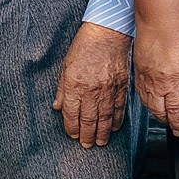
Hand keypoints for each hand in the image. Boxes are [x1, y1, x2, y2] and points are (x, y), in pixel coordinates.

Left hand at [54, 22, 131, 148]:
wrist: (107, 33)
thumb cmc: (85, 46)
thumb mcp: (65, 66)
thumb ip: (62, 89)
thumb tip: (58, 107)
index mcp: (75, 86)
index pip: (72, 114)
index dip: (71, 128)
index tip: (72, 135)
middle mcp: (91, 91)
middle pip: (89, 120)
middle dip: (87, 136)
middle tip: (87, 145)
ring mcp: (108, 90)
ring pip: (105, 118)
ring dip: (103, 133)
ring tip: (101, 142)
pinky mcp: (121, 86)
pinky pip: (119, 108)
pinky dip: (117, 120)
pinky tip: (115, 128)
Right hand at [134, 15, 178, 135]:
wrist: (160, 18)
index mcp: (174, 83)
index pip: (175, 111)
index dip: (177, 123)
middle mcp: (157, 84)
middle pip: (159, 112)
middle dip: (166, 120)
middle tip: (173, 123)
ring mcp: (145, 78)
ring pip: (148, 104)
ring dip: (156, 112)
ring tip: (163, 114)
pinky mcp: (137, 70)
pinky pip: (140, 92)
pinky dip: (146, 100)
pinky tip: (151, 99)